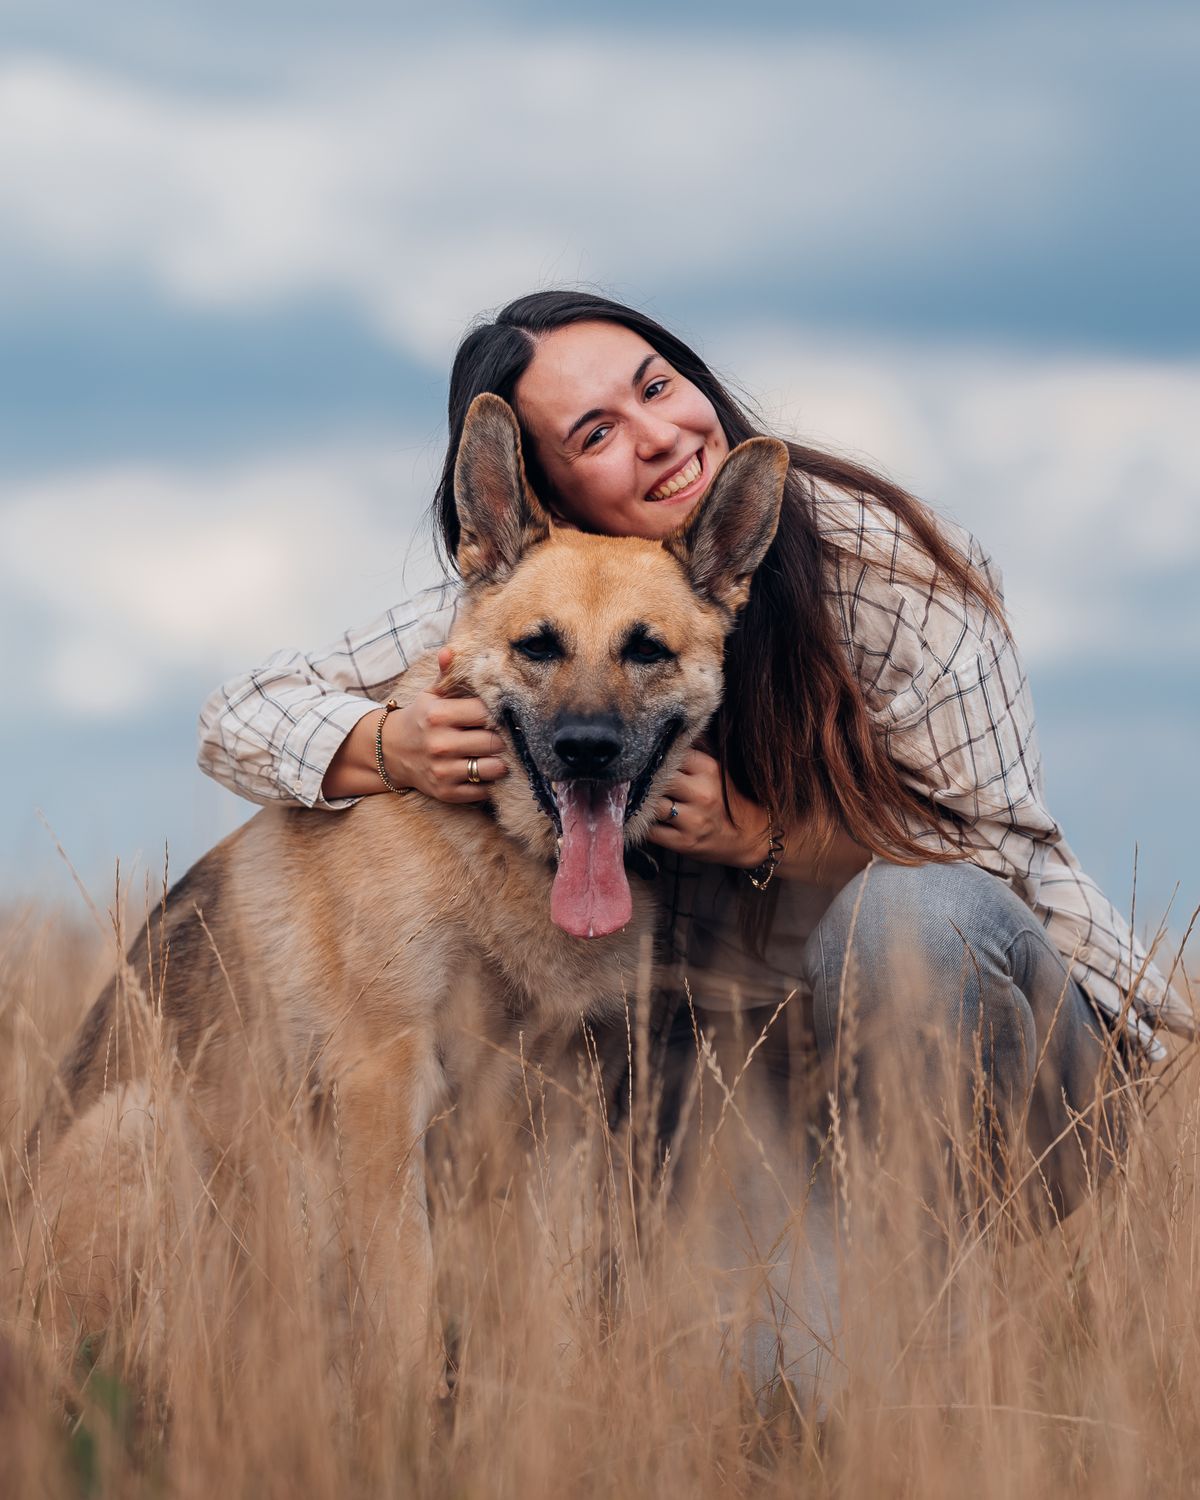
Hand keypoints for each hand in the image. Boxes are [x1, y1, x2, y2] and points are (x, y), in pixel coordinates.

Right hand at [382, 647, 508, 803]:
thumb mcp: (430, 695)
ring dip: (501, 763)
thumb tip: (451, 651)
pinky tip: (484, 771)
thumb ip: (446, 674)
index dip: (499, 714)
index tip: (502, 715)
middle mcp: (440, 743)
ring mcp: (442, 770)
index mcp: (438, 715)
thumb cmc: (420, 719)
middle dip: (503, 739)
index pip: (486, 713)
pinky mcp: (445, 791)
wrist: (390, 752)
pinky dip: (488, 782)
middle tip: (505, 736)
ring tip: (498, 755)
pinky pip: (481, 790)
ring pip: (492, 768)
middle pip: (494, 741)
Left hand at [646, 748, 770, 866]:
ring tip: (639, 800)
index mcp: (709, 770)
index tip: (645, 760)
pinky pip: (650, 831)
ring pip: (652, 805)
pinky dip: (643, 824)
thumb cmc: (728, 800)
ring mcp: (693, 820)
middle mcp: (702, 794)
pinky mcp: (683, 843)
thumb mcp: (717, 772)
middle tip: (636, 781)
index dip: (656, 757)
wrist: (750, 838)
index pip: (671, 755)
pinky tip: (645, 819)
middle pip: (658, 779)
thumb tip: (667, 733)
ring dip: (642, 803)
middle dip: (645, 780)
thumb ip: (694, 752)